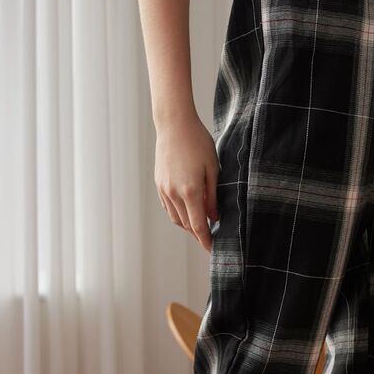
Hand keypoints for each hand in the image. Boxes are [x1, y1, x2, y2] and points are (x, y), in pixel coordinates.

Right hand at [154, 113, 219, 252]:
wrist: (174, 124)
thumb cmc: (198, 142)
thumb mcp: (213, 169)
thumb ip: (213, 196)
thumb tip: (214, 217)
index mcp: (190, 191)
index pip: (198, 225)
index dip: (206, 240)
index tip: (213, 249)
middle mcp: (174, 193)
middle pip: (186, 225)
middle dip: (198, 234)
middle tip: (210, 238)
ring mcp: (164, 189)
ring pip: (176, 218)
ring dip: (187, 225)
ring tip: (200, 226)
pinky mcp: (159, 184)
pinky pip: (168, 207)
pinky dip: (178, 214)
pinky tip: (187, 211)